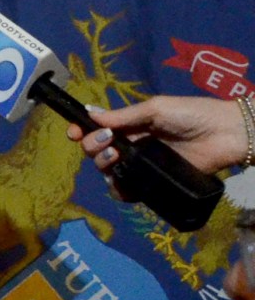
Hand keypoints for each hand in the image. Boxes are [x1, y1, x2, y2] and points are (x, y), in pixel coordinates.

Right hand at [71, 94, 246, 186]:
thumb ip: (124, 116)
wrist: (226, 134)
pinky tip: (120, 181)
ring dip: (102, 164)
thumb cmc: (192, 114)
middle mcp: (132, 146)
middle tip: (106, 142)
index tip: (73, 132)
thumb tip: (90, 114)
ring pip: (108, 171)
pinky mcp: (153, 183)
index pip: (98, 130)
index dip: (81, 131)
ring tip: (115, 157)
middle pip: (97, 151)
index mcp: (131, 126)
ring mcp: (142, 166)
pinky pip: (127, 191)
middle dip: (92, 146)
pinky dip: (119, 189)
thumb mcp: (156, 108)